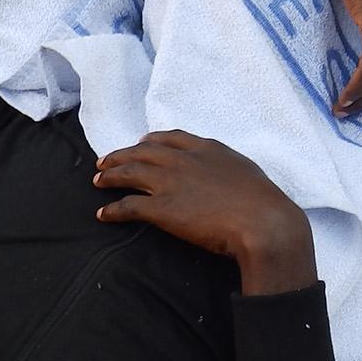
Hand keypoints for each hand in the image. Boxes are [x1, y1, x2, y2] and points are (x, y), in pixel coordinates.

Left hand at [95, 130, 315, 293]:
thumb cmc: (263, 202)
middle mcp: (182, 160)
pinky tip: (103, 214)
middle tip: (105, 162)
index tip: (140, 144)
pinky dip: (112, 210)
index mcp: (205, 148)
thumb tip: (223, 175)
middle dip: (120, 155)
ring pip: (128, 173)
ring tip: (97, 181)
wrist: (263, 223)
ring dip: (109, 176)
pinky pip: (128, 206)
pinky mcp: (161, 209)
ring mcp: (170, 183)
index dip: (150, 141)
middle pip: (141, 152)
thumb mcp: (245, 172)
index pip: (169, 138)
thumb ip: (226, 168)